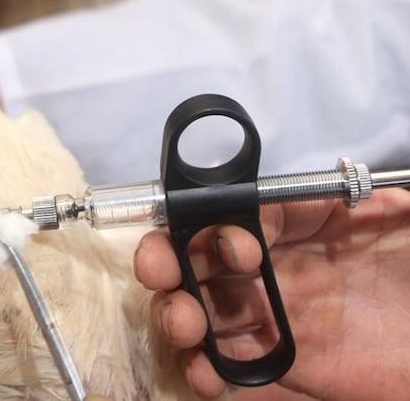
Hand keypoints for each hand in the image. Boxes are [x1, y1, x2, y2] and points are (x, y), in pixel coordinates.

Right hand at [134, 188, 409, 399]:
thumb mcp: (404, 221)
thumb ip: (362, 195)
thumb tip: (329, 176)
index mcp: (304, 223)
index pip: (241, 211)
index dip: (222, 225)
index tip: (239, 247)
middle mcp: (278, 264)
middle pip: (202, 255)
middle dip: (169, 259)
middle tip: (163, 273)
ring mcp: (275, 314)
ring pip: (201, 307)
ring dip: (176, 313)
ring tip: (184, 327)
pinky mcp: (281, 362)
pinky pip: (227, 362)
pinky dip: (203, 367)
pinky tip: (202, 372)